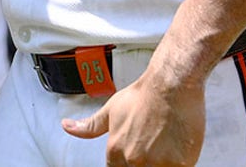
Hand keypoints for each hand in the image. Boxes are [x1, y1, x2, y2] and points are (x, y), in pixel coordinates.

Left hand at [61, 67, 205, 166]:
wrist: (170, 86)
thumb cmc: (143, 95)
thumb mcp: (111, 110)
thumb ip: (90, 126)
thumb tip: (67, 127)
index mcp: (116, 150)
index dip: (126, 164)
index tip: (135, 155)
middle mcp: (134, 160)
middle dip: (145, 162)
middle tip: (152, 145)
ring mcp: (156, 164)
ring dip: (160, 162)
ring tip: (165, 147)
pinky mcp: (178, 164)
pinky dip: (177, 163)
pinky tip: (178, 149)